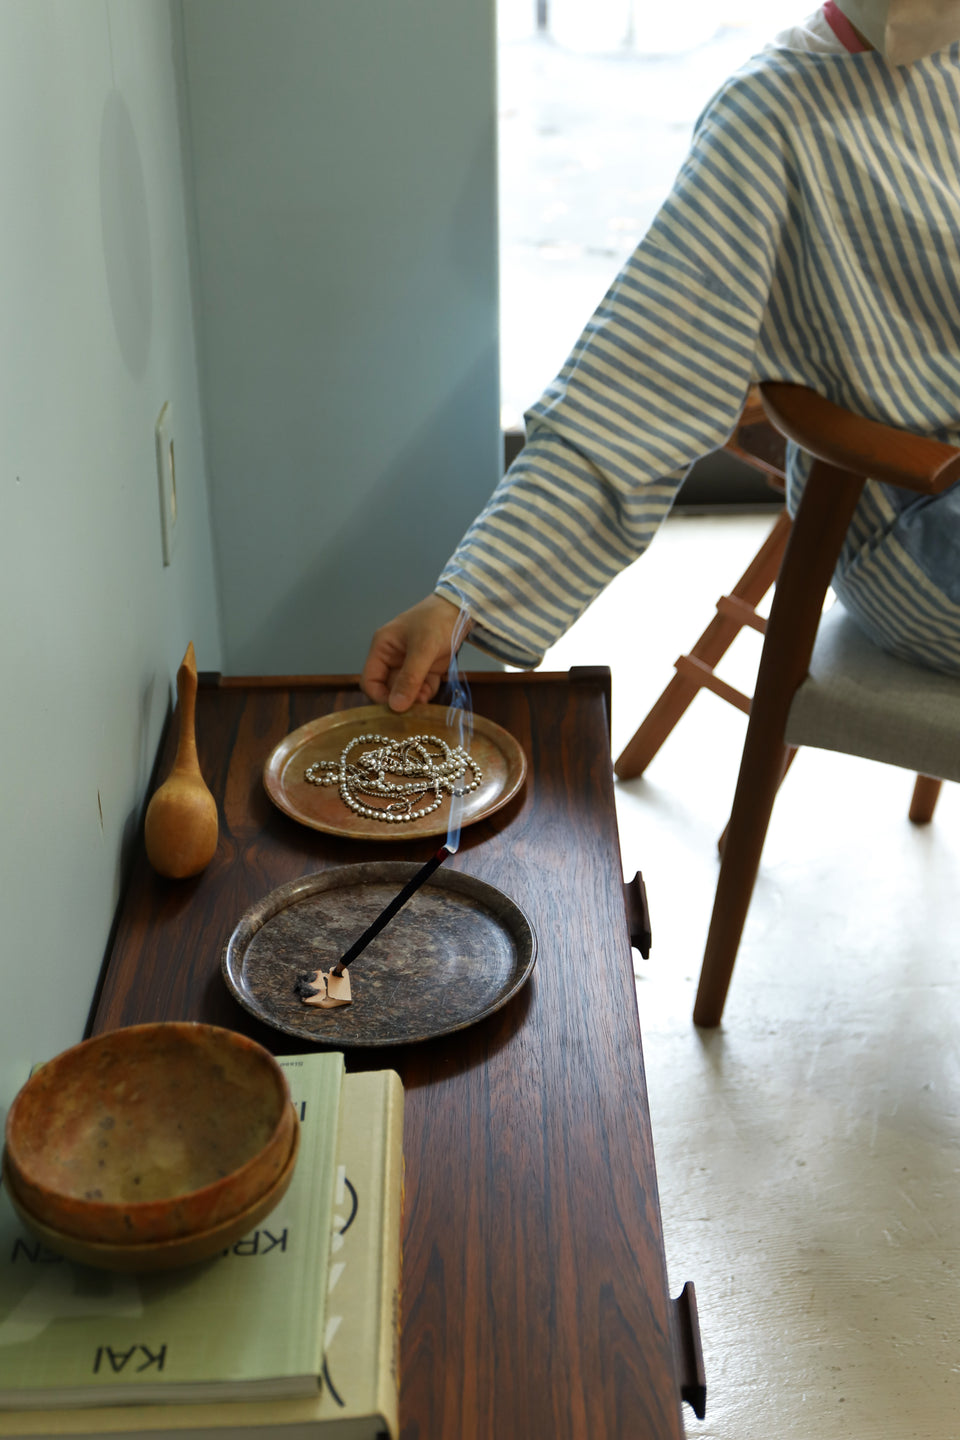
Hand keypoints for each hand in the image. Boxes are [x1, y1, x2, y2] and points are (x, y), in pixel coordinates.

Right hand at [360, 594, 470, 712]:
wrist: (462, 609)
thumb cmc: (437, 620)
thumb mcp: (423, 649)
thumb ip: (409, 678)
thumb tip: (395, 706)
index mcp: (382, 649)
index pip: (369, 681)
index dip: (379, 696)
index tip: (394, 708)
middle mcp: (392, 658)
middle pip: (388, 689)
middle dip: (400, 698)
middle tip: (414, 706)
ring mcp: (410, 665)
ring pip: (406, 692)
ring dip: (415, 698)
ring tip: (426, 696)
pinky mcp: (426, 669)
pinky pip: (421, 688)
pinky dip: (427, 692)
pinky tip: (434, 686)